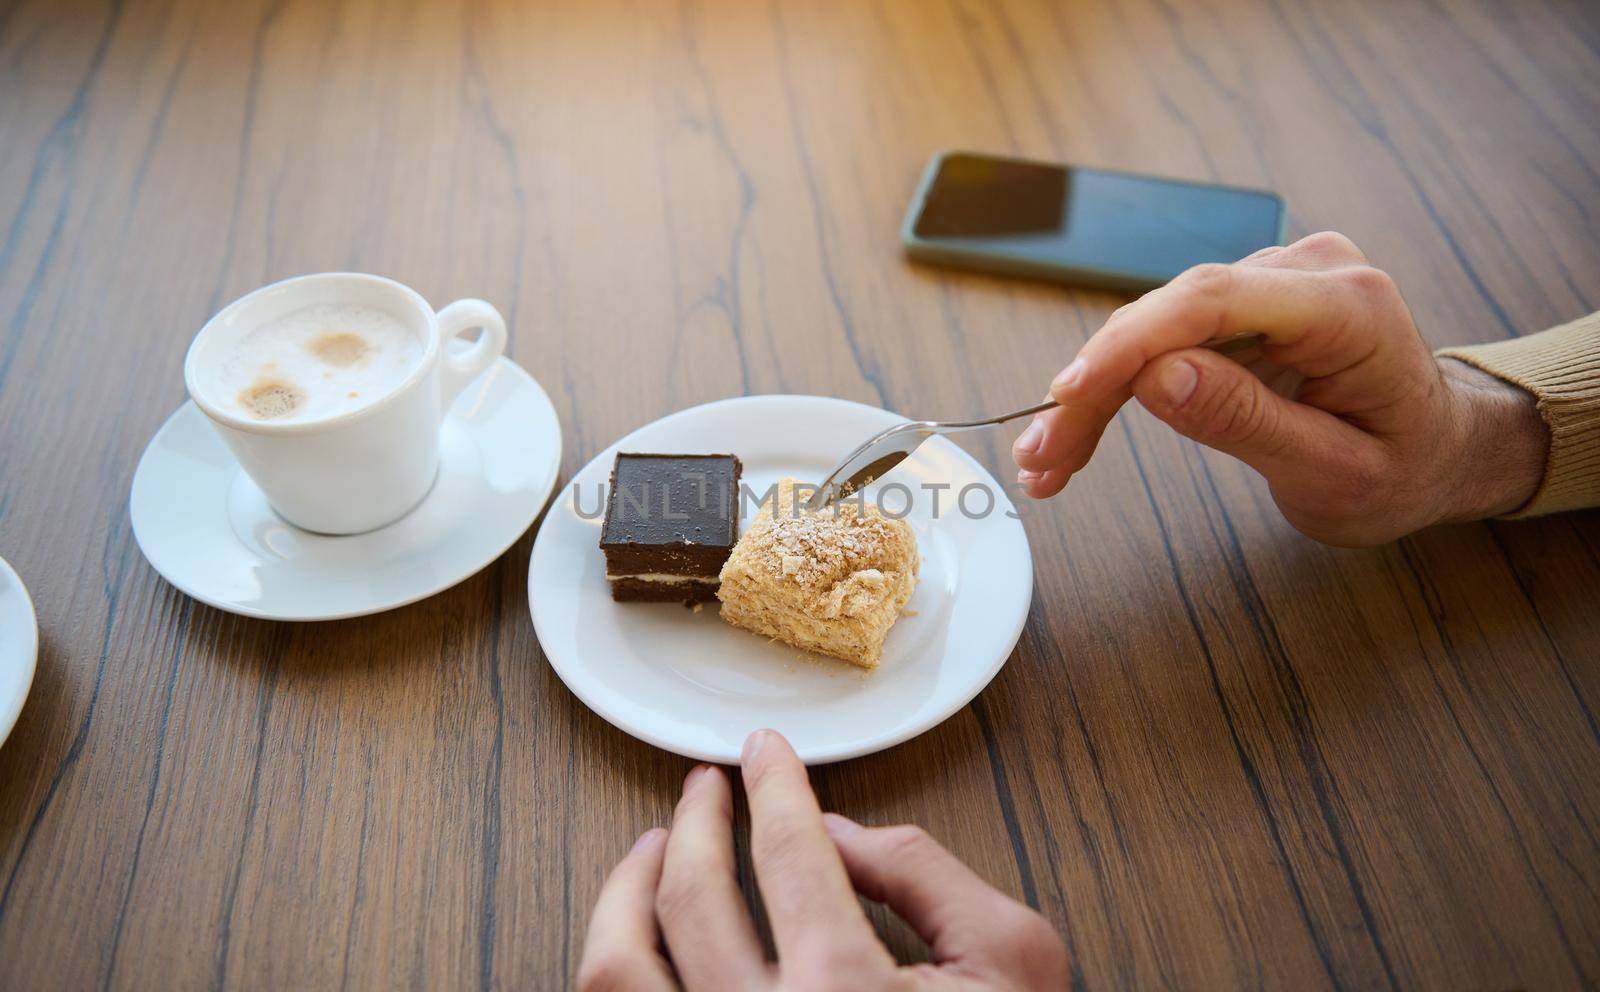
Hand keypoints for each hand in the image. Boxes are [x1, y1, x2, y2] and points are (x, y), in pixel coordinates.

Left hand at [578, 730, 1067, 990]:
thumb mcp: (1013, 958)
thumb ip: (927, 876)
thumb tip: (838, 837)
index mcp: (843, 991)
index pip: (789, 851)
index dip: (775, 785)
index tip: (765, 752)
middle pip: (692, 894)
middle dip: (697, 820)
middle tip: (705, 784)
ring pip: (620, 969)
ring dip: (625, 892)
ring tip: (652, 850)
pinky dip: (616, 968)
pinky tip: (641, 937)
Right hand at [1011, 232, 1548, 545]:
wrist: (1438, 454)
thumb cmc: (1402, 471)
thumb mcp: (1333, 472)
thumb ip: (1247, 421)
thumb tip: (1155, 378)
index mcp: (1347, 306)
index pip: (1213, 301)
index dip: (1129, 343)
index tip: (1067, 393)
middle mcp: (1306, 271)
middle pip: (1170, 315)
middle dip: (1094, 387)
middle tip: (1042, 457)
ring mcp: (1274, 279)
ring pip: (1155, 327)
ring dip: (1095, 394)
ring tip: (1048, 460)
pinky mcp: (1248, 302)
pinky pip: (1167, 336)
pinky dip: (1121, 386)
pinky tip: (1077, 428)